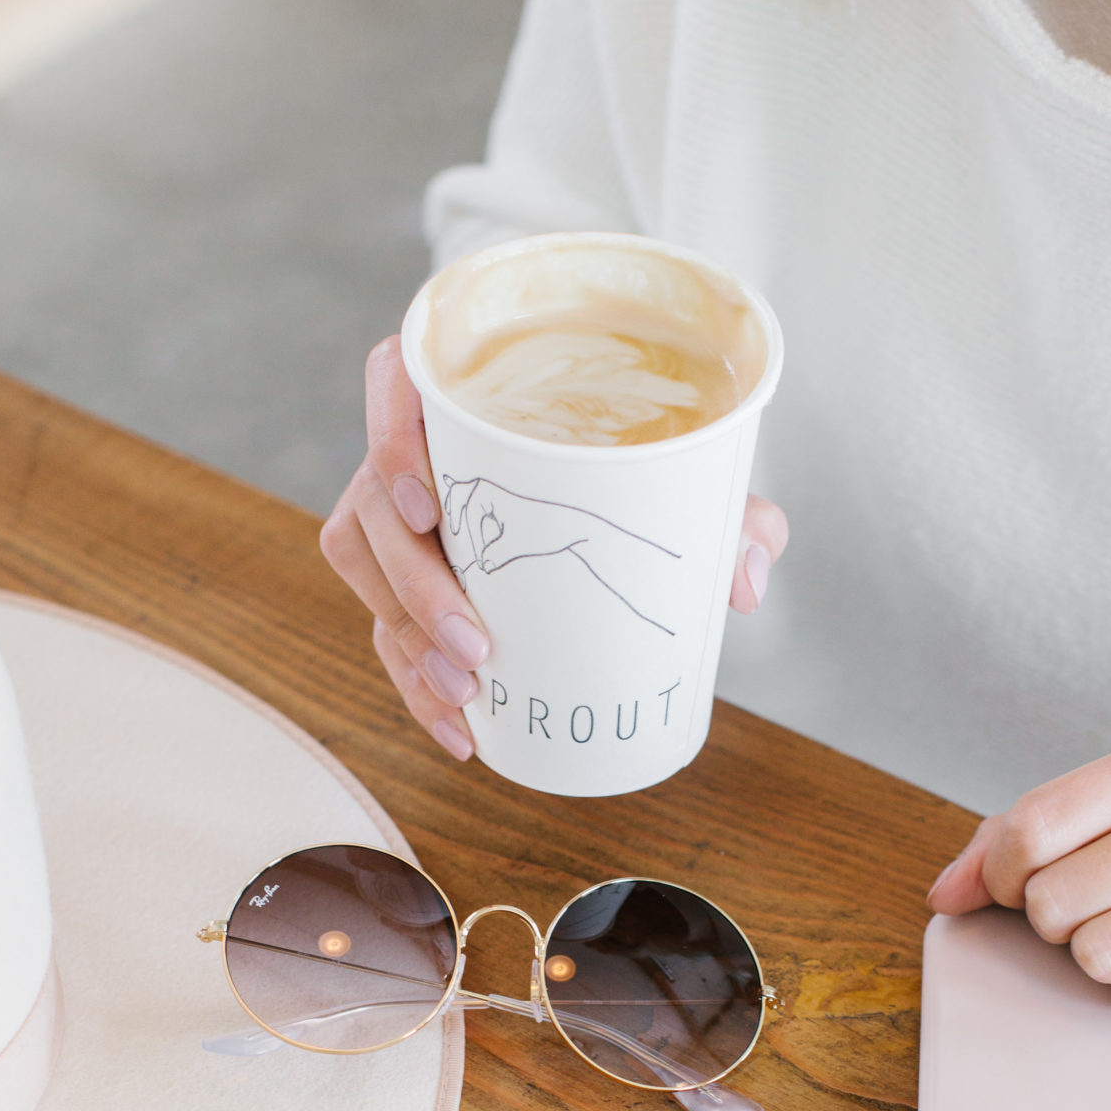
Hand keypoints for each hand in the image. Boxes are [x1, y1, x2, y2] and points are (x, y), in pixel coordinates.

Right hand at [320, 336, 787, 759]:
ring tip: (466, 693)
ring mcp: (395, 514)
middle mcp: (414, 446)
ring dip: (407, 638)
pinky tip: (459, 730)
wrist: (613, 506)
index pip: (395, 380)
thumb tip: (746, 579)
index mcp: (467, 391)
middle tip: (477, 644)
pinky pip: (382, 626)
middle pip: (372, 501)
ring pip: (364, 567)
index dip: (390, 437)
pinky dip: (414, 683)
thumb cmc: (635, 467)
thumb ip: (731, 514)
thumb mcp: (687, 480)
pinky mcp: (397, 576)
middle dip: (414, 583)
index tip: (429, 506)